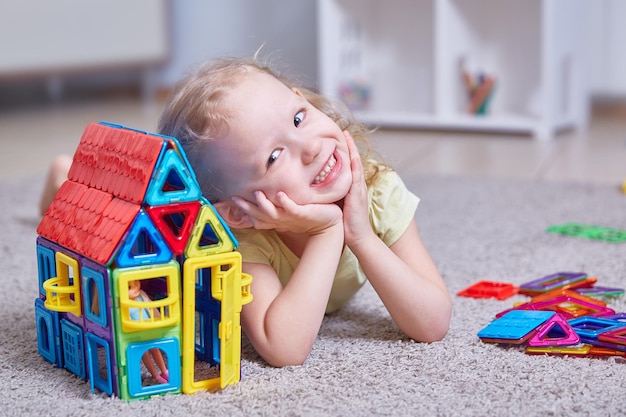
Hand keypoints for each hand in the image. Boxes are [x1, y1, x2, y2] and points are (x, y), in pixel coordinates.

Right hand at [231, 190, 342, 234]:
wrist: (328, 223)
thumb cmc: (309, 215)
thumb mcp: (289, 210)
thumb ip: (277, 204)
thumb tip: (265, 193)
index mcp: (276, 219)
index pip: (255, 216)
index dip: (243, 210)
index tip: (231, 199)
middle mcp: (280, 219)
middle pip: (259, 214)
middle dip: (247, 207)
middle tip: (234, 197)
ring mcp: (291, 217)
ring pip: (273, 213)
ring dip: (264, 204)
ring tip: (257, 193)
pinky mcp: (304, 213)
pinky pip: (293, 209)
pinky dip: (286, 203)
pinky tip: (281, 195)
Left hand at [341, 130, 374, 247]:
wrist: (357, 237)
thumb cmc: (345, 224)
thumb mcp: (336, 205)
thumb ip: (330, 195)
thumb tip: (316, 189)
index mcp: (351, 187)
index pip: (348, 165)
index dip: (345, 152)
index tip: (339, 139)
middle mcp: (356, 185)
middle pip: (354, 161)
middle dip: (350, 146)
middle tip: (344, 131)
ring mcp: (358, 189)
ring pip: (356, 165)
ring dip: (352, 150)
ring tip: (348, 137)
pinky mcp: (358, 195)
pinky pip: (357, 177)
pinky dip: (355, 166)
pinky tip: (353, 156)